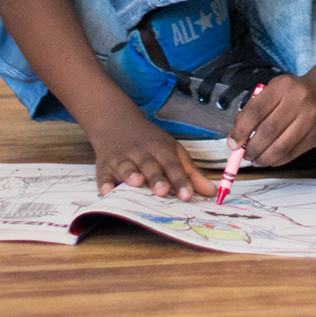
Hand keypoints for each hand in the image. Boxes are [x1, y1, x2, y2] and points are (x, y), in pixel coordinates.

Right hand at [83, 108, 212, 199]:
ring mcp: (121, 158)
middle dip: (156, 178)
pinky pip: (103, 174)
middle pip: (150, 166)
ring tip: (136, 183)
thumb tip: (212, 192)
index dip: (180, 180)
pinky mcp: (104, 165)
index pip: (173, 165)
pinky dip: (104, 183)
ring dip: (131, 175)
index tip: (188, 196)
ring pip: (126, 167)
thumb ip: (191, 173)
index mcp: (160, 149)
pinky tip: (107, 191)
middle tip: (162, 191)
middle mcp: (141, 153)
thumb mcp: (172, 150)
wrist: (116, 121)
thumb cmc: (149, 141)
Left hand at [230, 70, 315, 167]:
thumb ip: (253, 109)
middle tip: (244, 155)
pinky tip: (270, 159)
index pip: (256, 111)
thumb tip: (236, 137)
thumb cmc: (295, 92)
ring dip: (264, 158)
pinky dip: (277, 160)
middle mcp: (298, 100)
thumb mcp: (274, 90)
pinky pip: (293, 153)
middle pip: (268, 131)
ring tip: (256, 160)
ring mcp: (310, 118)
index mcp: (282, 87)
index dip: (240, 130)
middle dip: (251, 148)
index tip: (232, 144)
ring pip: (281, 146)